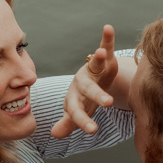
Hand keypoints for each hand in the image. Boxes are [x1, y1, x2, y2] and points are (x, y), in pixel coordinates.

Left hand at [50, 25, 117, 139]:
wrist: (95, 83)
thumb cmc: (85, 100)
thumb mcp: (78, 112)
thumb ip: (69, 124)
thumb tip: (54, 135)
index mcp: (76, 99)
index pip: (78, 111)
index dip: (83, 121)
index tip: (93, 131)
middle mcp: (83, 83)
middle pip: (89, 90)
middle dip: (97, 95)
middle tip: (108, 103)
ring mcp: (92, 70)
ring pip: (95, 65)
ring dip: (98, 59)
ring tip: (100, 54)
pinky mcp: (104, 59)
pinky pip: (106, 47)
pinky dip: (107, 38)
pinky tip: (107, 28)